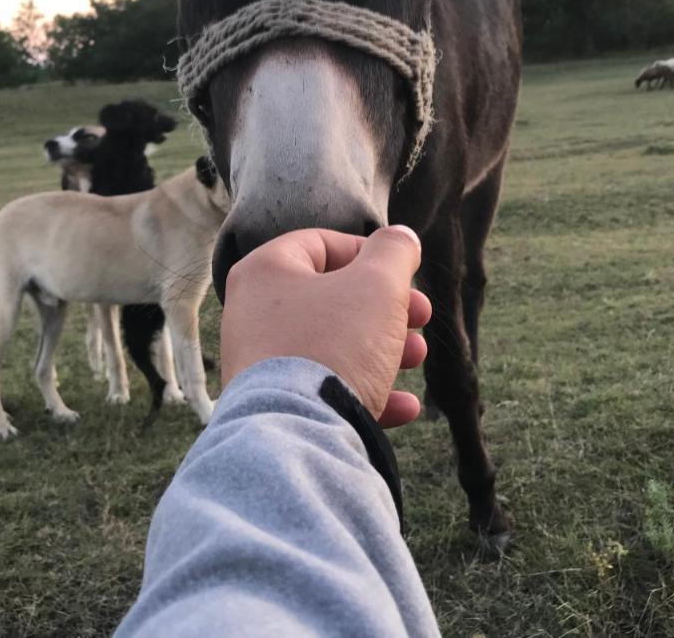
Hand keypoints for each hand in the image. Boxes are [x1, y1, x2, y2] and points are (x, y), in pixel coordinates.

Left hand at [220, 226, 430, 426]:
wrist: (296, 435)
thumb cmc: (335, 345)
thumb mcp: (378, 284)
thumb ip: (394, 252)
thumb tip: (400, 238)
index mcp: (266, 272)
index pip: (321, 244)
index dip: (370, 255)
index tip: (403, 275)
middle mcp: (252, 315)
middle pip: (331, 300)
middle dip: (386, 309)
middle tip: (420, 318)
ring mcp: (259, 365)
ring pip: (332, 347)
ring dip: (383, 350)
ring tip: (416, 358)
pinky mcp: (274, 409)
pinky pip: (323, 392)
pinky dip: (366, 393)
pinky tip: (404, 407)